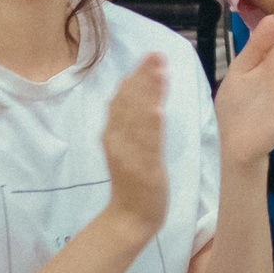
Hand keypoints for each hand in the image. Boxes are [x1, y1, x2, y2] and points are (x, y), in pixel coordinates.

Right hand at [101, 55, 170, 237]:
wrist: (130, 218)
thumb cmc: (133, 179)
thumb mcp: (128, 144)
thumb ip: (127, 119)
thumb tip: (129, 86)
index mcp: (114, 133)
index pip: (123, 99)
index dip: (137, 76)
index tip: (150, 55)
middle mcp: (117, 140)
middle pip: (128, 103)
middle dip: (143, 77)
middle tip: (156, 54)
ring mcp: (129, 155)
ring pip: (137, 118)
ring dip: (148, 93)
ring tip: (159, 71)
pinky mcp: (143, 169)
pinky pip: (147, 145)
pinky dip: (150, 126)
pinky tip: (158, 110)